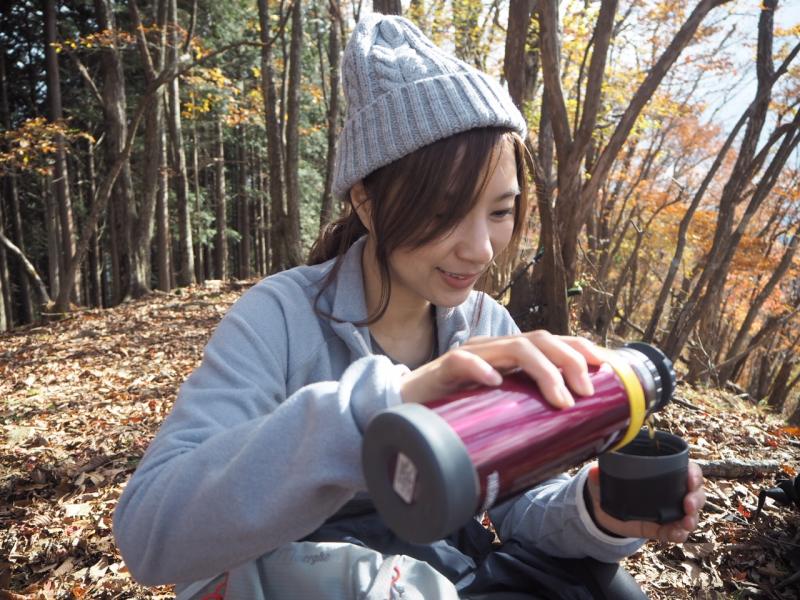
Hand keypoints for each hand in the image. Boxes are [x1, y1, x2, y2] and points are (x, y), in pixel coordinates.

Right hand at [399, 330, 606, 407]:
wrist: (405, 412)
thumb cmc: (457, 412)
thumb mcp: (498, 408)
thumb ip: (524, 411)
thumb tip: (568, 435)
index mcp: (507, 355)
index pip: (551, 340)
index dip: (580, 347)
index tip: (606, 366)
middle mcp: (492, 349)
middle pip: (538, 339)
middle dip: (569, 361)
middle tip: (586, 392)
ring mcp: (468, 355)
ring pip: (512, 347)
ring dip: (542, 370)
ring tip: (559, 398)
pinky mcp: (442, 370)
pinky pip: (462, 361)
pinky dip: (481, 368)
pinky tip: (495, 382)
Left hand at [585, 461, 705, 541]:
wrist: (603, 512)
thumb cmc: (610, 487)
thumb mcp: (603, 479)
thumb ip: (599, 475)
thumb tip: (594, 471)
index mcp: (664, 474)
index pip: (687, 471)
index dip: (694, 474)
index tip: (691, 479)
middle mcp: (672, 492)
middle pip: (696, 493)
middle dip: (696, 499)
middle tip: (688, 504)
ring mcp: (669, 512)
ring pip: (691, 515)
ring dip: (692, 519)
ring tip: (686, 523)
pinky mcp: (662, 529)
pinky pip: (676, 533)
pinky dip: (679, 534)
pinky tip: (678, 535)